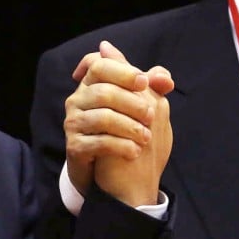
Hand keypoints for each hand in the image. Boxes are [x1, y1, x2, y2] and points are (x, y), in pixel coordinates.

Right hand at [64, 41, 172, 205]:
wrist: (109, 172)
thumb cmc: (123, 131)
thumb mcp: (138, 106)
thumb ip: (152, 89)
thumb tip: (165, 78)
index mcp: (90, 84)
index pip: (98, 65)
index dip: (122, 71)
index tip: (143, 83)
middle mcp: (77, 100)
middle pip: (103, 91)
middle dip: (133, 103)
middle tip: (151, 116)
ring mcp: (73, 123)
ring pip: (102, 117)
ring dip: (130, 127)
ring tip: (146, 137)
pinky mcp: (74, 146)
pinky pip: (99, 142)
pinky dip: (122, 146)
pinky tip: (135, 151)